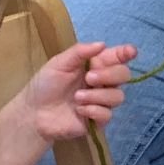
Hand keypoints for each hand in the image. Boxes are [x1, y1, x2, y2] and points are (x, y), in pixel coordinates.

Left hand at [17, 41, 135, 143]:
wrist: (33, 113)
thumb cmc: (45, 85)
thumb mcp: (59, 63)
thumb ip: (80, 52)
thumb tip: (103, 44)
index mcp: (95, 65)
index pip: (117, 57)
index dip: (126, 53)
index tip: (130, 52)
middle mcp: (102, 82)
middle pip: (124, 75)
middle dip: (110, 75)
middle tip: (89, 78)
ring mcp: (101, 102)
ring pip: (118, 96)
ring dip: (98, 95)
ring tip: (77, 98)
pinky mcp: (97, 120)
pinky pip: (108, 114)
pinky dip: (94, 111)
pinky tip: (79, 110)